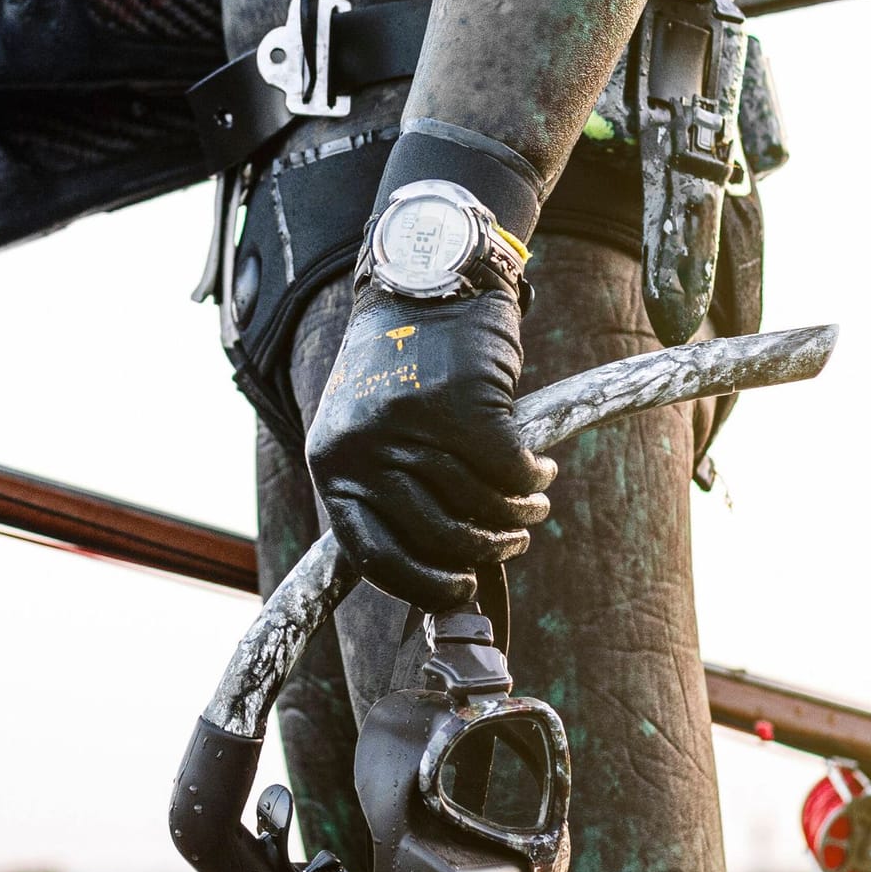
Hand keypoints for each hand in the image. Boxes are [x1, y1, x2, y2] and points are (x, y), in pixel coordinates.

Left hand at [304, 286, 555, 610]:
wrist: (421, 278)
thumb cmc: (399, 364)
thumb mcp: (363, 430)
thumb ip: (385, 490)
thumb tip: (434, 569)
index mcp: (331, 466)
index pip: (374, 557)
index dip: (423, 587)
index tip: (460, 593)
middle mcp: (362, 450)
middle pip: (440, 538)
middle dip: (488, 549)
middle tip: (514, 540)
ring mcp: (409, 428)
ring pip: (482, 505)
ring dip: (519, 513)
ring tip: (532, 502)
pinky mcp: (460, 404)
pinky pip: (512, 469)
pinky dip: (534, 477)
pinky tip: (539, 470)